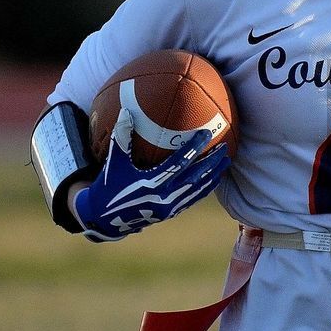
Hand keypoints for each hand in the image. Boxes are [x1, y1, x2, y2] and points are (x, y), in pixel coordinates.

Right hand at [73, 107, 230, 242]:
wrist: (104, 219)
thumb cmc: (108, 186)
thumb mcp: (113, 164)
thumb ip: (122, 139)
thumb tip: (127, 111)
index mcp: (151, 183)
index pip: (179, 163)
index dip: (194, 147)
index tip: (206, 133)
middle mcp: (164, 197)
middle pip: (196, 177)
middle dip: (212, 162)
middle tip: (226, 146)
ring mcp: (170, 207)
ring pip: (198, 189)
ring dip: (213, 174)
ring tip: (226, 160)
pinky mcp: (171, 213)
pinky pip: (193, 198)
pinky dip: (205, 187)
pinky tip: (213, 177)